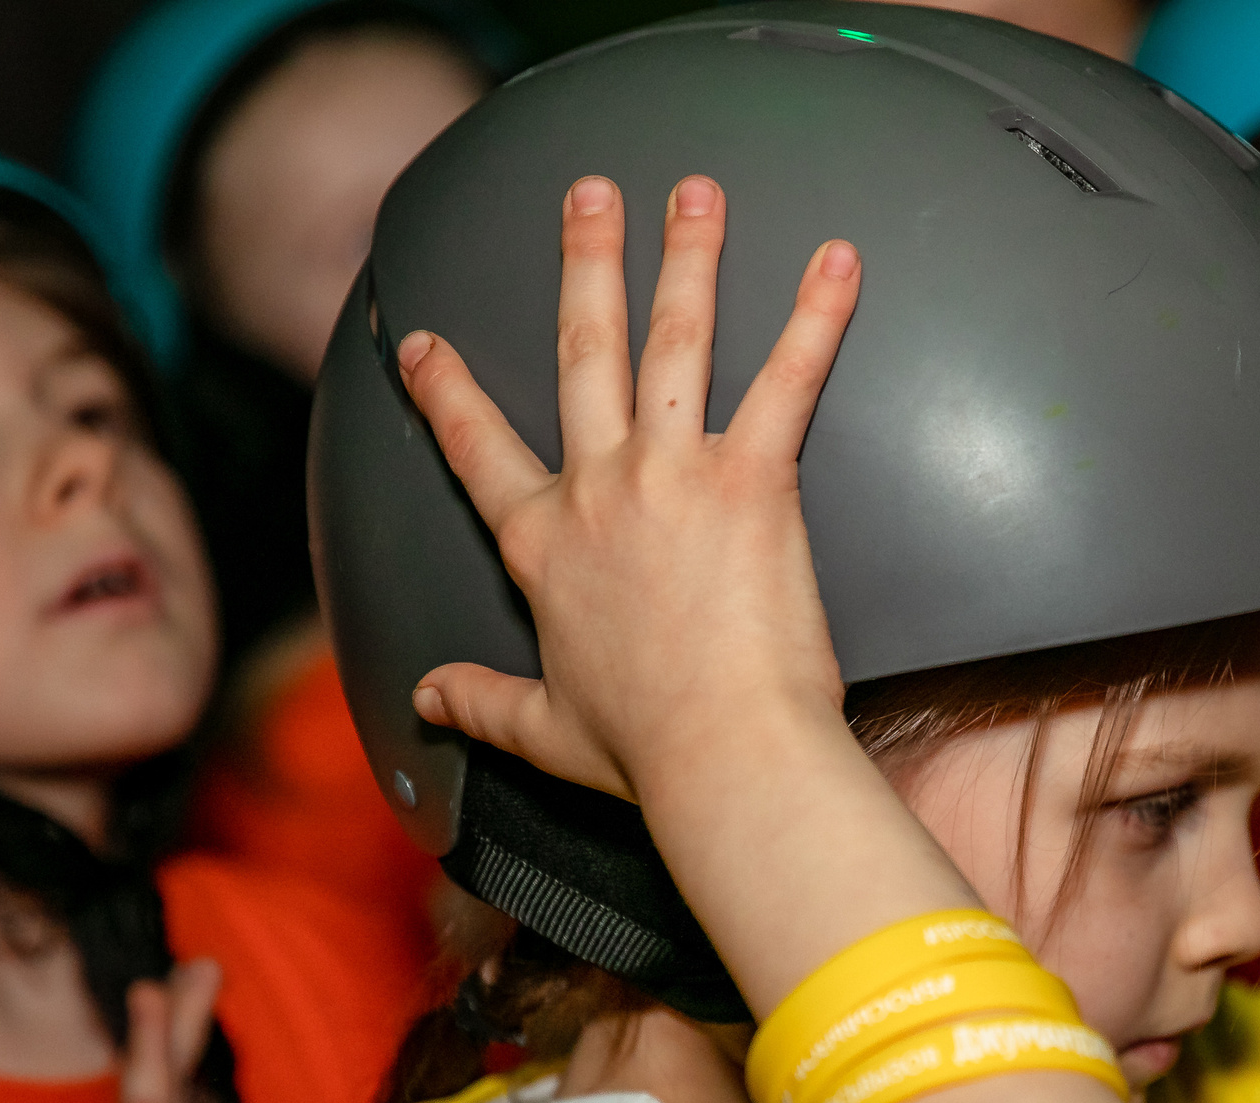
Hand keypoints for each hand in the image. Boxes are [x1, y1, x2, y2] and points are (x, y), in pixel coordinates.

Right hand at [397, 173, 863, 803]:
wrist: (722, 753)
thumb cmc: (646, 751)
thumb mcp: (544, 728)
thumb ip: (481, 703)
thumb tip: (425, 700)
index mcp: (544, 548)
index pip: (479, 453)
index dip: (447, 393)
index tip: (424, 344)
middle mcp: (598, 492)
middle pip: (582, 354)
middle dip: (586, 264)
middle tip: (589, 197)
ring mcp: (671, 475)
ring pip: (674, 341)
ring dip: (686, 257)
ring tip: (695, 193)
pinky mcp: (751, 480)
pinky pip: (786, 380)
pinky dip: (816, 317)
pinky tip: (836, 263)